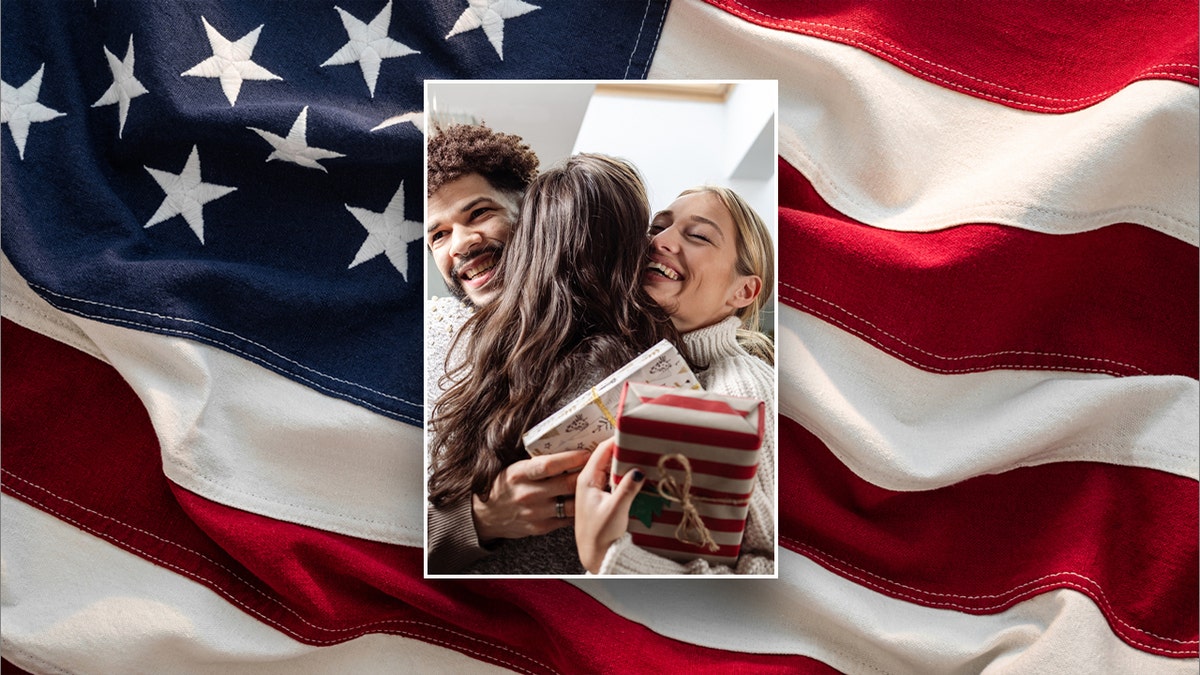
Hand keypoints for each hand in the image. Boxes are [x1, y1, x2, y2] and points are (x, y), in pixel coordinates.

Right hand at [472, 450, 589, 540]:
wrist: (485, 516)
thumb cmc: (503, 486)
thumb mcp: (513, 468)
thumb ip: (536, 461)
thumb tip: (567, 445)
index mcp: (518, 474)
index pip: (548, 465)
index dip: (570, 458)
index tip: (586, 452)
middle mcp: (527, 494)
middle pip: (566, 484)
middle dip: (586, 474)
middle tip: (601, 466)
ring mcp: (535, 513)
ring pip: (571, 504)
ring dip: (587, 494)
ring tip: (598, 484)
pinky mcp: (541, 527)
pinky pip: (567, 518)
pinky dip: (579, 509)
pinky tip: (586, 501)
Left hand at [574, 438, 645, 573]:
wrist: (595, 555)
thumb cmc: (601, 535)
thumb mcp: (616, 510)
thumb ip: (627, 488)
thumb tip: (639, 469)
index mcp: (587, 479)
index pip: (602, 450)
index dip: (617, 439)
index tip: (632, 432)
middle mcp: (589, 481)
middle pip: (606, 456)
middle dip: (622, 449)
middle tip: (640, 441)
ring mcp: (595, 488)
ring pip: (611, 467)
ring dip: (624, 462)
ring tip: (641, 454)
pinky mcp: (602, 497)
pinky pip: (613, 478)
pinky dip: (624, 474)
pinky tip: (636, 473)